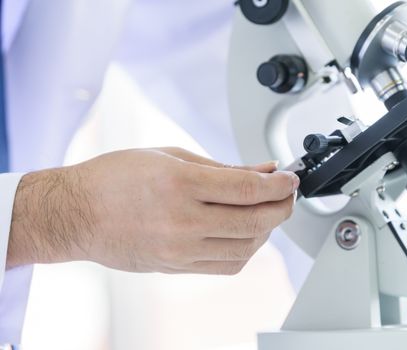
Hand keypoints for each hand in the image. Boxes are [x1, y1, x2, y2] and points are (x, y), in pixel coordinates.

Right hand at [7, 148, 298, 274]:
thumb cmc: (114, 178)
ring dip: (266, 230)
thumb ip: (222, 167)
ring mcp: (179, 250)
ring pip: (245, 248)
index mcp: (180, 185)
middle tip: (288, 196)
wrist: (76, 214)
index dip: (278, 184)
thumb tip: (261, 170)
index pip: (248, 188)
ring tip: (267, 212)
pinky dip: (246, 250)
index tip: (290, 179)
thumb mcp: (170, 157)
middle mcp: (182, 221)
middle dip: (281, 207)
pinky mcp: (176, 267)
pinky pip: (227, 266)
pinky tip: (246, 233)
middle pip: (254, 221)